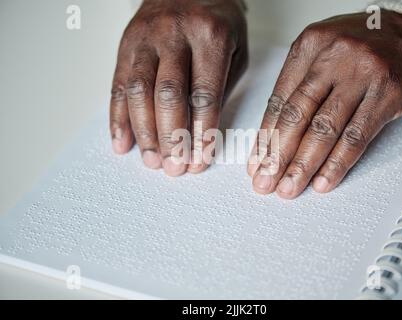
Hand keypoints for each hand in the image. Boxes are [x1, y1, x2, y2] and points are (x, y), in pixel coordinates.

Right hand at [110, 0, 247, 175]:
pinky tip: (122, 141)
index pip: (204, 94)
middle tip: (173, 167)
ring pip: (138, 92)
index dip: (201, 132)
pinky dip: (118, 117)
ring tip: (151, 160)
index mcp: (209, 36)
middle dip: (171, 138)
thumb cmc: (216, 23)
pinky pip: (117, 85)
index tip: (199, 160)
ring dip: (143, 132)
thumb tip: (201, 135)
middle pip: (168, 95)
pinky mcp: (126, 45)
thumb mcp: (235, 49)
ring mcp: (145, 39)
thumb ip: (220, 88)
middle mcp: (174, 35)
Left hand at [248, 10, 401, 198]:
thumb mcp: (320, 55)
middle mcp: (333, 57)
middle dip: (278, 155)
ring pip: (324, 129)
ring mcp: (362, 74)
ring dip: (303, 165)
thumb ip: (297, 89)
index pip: (279, 100)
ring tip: (289, 187)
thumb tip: (272, 138)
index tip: (256, 163)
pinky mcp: (387, 93)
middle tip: (265, 181)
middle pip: (297, 116)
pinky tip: (323, 181)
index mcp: (309, 46)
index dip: (266, 137)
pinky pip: (357, 136)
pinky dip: (337, 163)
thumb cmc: (358, 49)